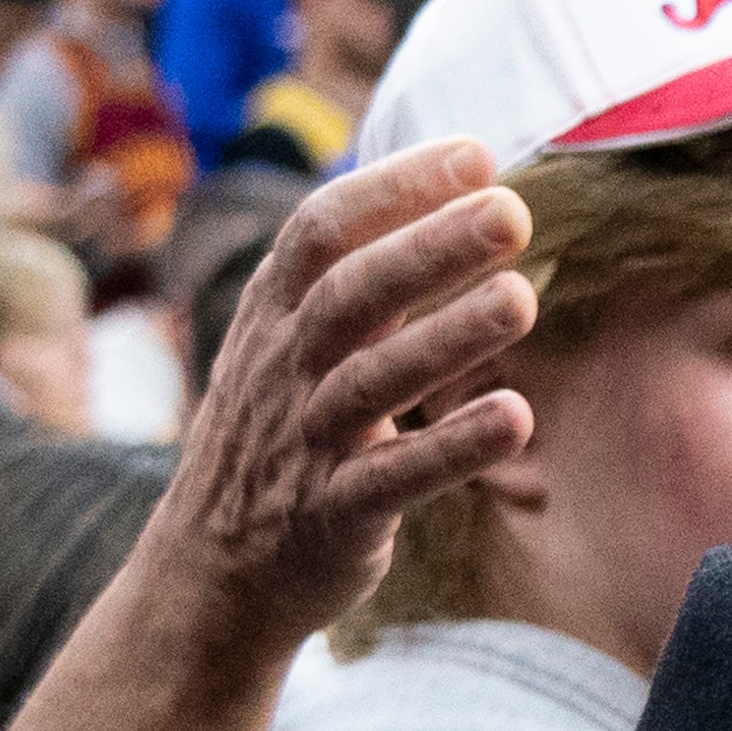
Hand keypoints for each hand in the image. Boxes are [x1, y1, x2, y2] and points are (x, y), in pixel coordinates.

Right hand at [133, 138, 535, 678]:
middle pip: (352, 294)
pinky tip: (516, 417)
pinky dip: (452, 448)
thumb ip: (357, 275)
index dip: (394, 188)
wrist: (210, 575)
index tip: (476, 155)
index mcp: (275, 315)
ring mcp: (304, 444)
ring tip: (522, 299)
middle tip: (512, 211)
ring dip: (449, 338)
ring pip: (373, 381)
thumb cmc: (280, 436)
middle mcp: (284, 370)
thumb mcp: (292, 344)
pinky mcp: (332, 517)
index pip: (323, 230)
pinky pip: (392, 479)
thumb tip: (455, 188)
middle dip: (429, 248)